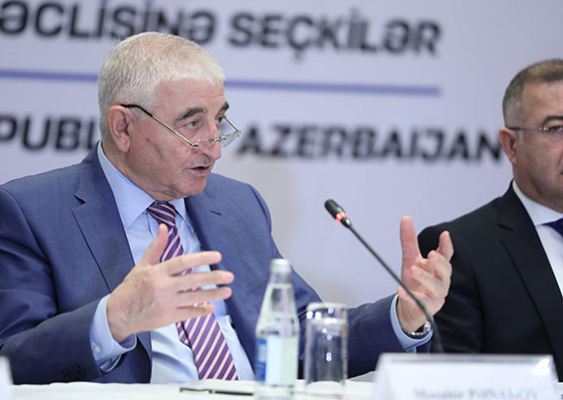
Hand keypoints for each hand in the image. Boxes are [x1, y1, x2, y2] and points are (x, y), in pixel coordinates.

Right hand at [106, 224, 234, 341]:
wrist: (118, 314)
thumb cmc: (131, 288)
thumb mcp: (142, 265)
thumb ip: (156, 247)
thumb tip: (164, 227)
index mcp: (157, 272)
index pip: (183, 262)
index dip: (201, 258)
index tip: (217, 256)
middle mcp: (163, 287)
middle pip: (193, 280)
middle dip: (213, 277)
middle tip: (229, 276)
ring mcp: (166, 303)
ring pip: (194, 298)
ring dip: (213, 295)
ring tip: (228, 291)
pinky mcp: (167, 317)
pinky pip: (188, 313)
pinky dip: (201, 311)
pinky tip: (212, 308)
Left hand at [396, 216, 452, 332]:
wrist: (411, 307)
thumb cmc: (415, 282)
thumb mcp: (410, 258)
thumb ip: (409, 240)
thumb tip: (406, 218)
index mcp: (438, 267)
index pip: (446, 255)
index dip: (446, 245)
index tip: (444, 235)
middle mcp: (441, 280)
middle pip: (445, 270)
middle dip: (440, 262)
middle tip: (431, 255)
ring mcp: (436, 294)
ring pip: (435, 286)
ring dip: (425, 277)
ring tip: (413, 269)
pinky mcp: (427, 307)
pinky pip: (421, 302)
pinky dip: (410, 296)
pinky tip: (401, 290)